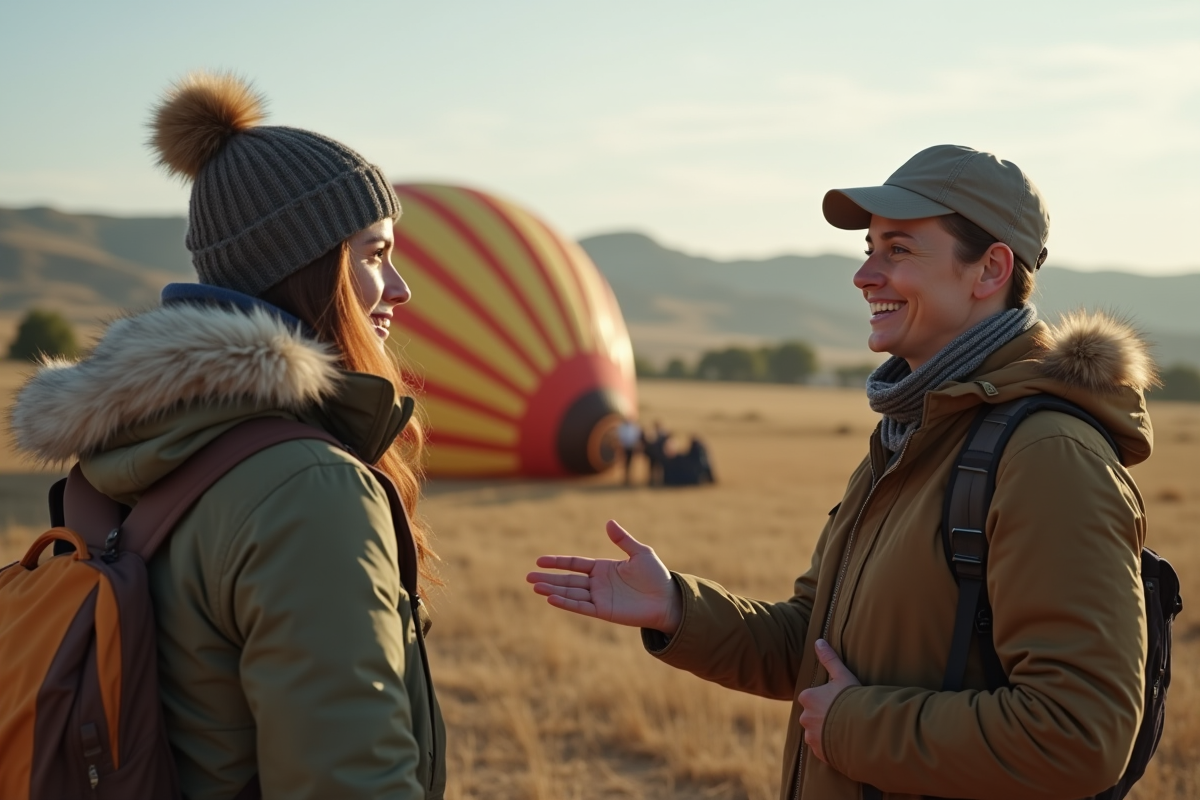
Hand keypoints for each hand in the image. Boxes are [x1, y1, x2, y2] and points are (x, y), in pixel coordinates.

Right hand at [526, 520, 682, 634]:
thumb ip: (623, 540)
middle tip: (528, 577)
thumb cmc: (656, 576)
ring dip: (552, 590)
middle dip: (548, 578)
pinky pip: (581, 607)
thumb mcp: (640, 553)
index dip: (557, 562)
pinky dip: (566, 603)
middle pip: (567, 580)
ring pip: (570, 593)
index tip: (539, 560)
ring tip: (535, 586)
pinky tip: (551, 599)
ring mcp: (599, 598)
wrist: (668, 600)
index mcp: (603, 568)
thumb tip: (608, 522)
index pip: (574, 564)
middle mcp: (597, 583)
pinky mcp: (603, 611)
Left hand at [797, 639, 860, 763]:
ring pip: (816, 734)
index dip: (825, 700)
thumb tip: (818, 640)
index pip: (811, 698)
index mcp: (808, 698)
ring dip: (826, 733)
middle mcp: (805, 718)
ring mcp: (811, 737)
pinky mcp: (820, 753)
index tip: (838, 702)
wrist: (861, 729)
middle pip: (812, 716)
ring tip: (845, 732)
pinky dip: (831, 748)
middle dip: (824, 717)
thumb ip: (829, 658)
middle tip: (843, 717)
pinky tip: (844, 744)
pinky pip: (823, 750)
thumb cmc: (852, 699)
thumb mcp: (843, 675)